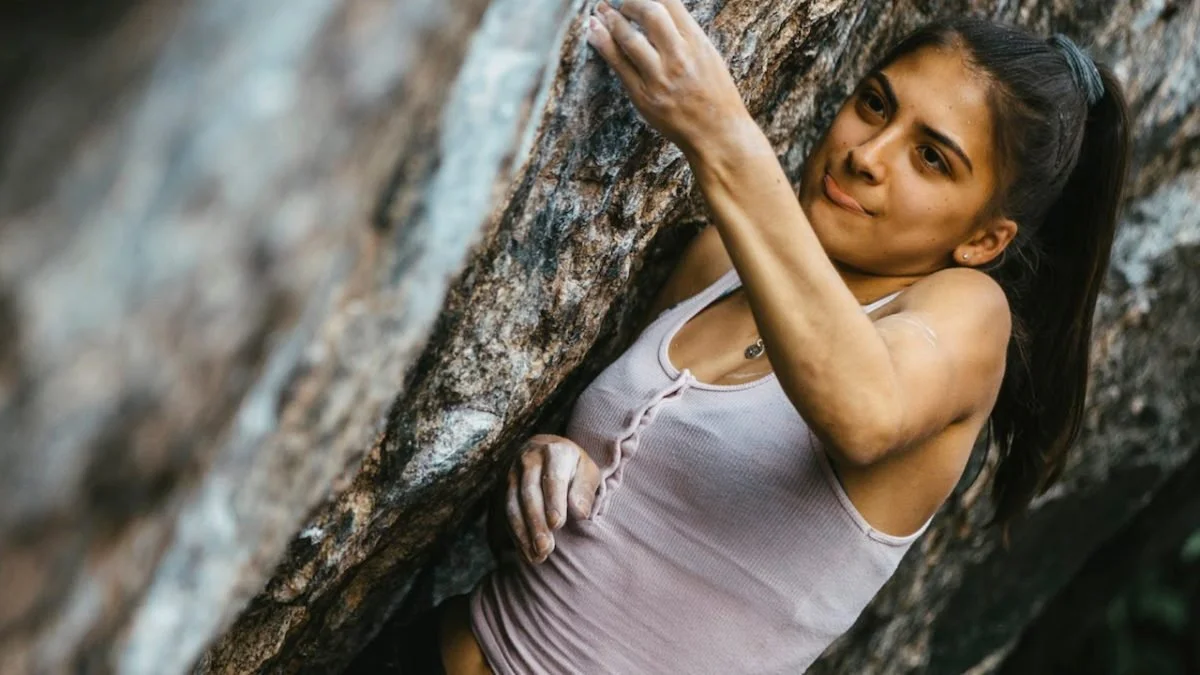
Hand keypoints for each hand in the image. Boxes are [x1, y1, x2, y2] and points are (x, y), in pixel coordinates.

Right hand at [498, 434, 601, 563]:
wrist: (548, 451)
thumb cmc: (574, 467)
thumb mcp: (587, 472)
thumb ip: (585, 491)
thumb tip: (580, 513)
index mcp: (553, 451)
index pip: (552, 477)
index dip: (553, 501)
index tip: (557, 524)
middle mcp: (528, 459)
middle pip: (529, 493)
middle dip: (536, 522)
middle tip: (545, 548)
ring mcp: (512, 473)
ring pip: (513, 505)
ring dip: (524, 532)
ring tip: (538, 556)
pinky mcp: (503, 487)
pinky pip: (506, 513)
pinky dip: (516, 535)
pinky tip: (527, 553)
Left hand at [584, 0, 752, 156]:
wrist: (717, 134)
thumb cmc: (714, 95)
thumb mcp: (707, 56)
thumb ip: (685, 33)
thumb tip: (658, 9)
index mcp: (697, 42)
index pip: (670, 2)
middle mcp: (679, 56)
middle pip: (649, 13)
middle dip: (629, 2)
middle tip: (618, 2)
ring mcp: (660, 77)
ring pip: (628, 38)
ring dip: (609, 18)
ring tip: (600, 9)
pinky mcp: (643, 96)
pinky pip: (618, 64)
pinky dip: (602, 42)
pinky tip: (593, 30)